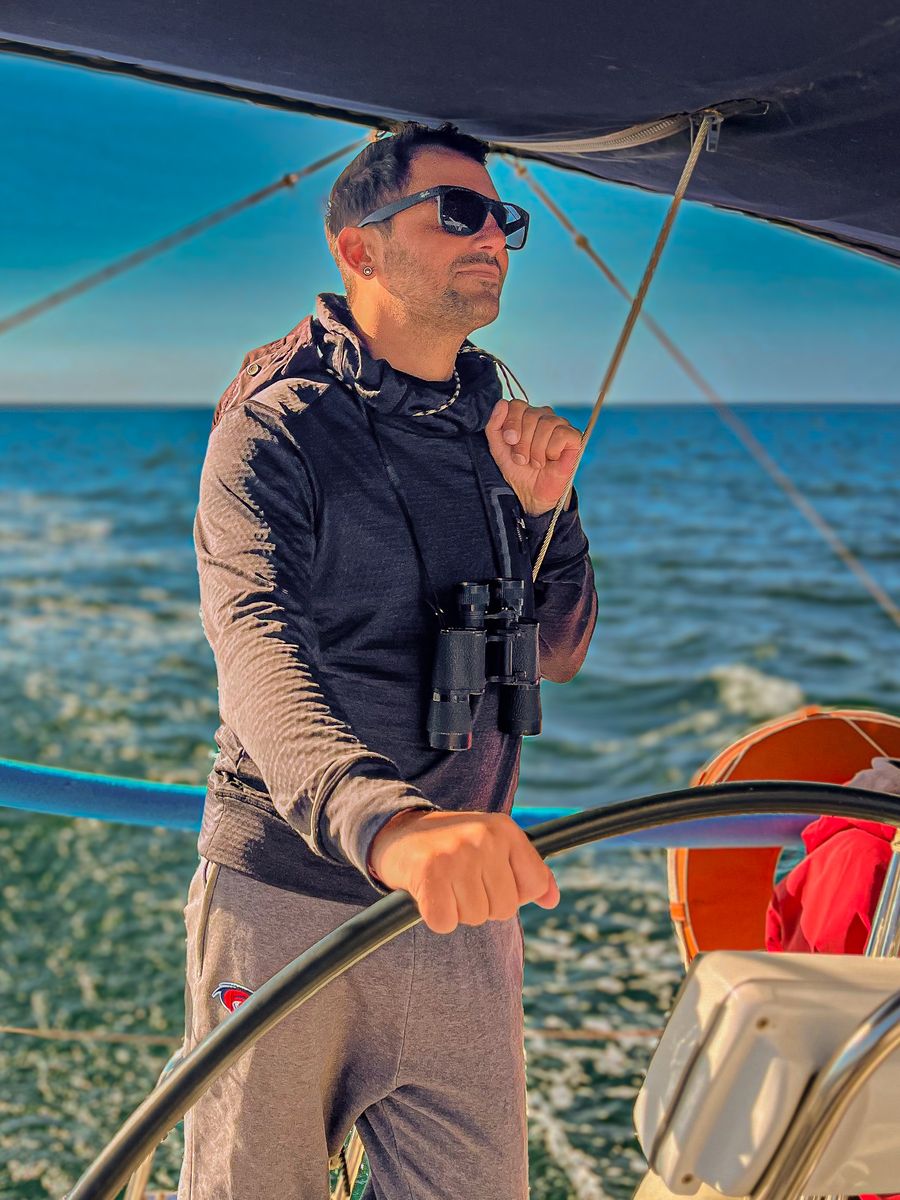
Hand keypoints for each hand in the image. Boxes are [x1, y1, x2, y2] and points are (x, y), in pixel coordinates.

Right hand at [368, 809, 559, 933]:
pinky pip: (445, 922)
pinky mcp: (429, 874)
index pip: (533, 886)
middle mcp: (484, 838)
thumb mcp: (495, 845)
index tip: (489, 878)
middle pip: (504, 908)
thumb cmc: (452, 844)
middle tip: (460, 881)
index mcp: (505, 829)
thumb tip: (552, 899)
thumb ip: (528, 870)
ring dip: (457, 910)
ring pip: (475, 917)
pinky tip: (428, 893)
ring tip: (445, 884)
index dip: (512, 892)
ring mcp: (457, 854)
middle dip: (482, 904)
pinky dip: (436, 917)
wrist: (397, 830)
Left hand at [485, 399, 581, 515]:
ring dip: (536, 449)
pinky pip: (562, 433)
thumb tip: (502, 403)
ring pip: (547, 423)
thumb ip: (494, 425)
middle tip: (522, 459)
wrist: (531, 492)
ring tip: (536, 462)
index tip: (510, 442)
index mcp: (525, 415)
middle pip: (531, 414)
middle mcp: (543, 416)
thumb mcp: (498, 448)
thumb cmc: (517, 469)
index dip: (512, 423)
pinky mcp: (574, 438)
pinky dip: (552, 450)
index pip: (517, 405)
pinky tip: (551, 459)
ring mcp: (560, 425)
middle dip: (523, 442)